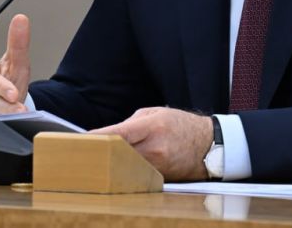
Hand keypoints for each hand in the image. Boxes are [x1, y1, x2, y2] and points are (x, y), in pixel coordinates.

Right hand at [0, 14, 31, 114]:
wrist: (7, 98)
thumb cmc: (9, 77)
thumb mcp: (16, 62)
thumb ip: (18, 42)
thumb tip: (21, 18)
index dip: (2, 87)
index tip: (14, 94)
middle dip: (6, 107)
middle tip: (20, 111)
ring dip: (4, 117)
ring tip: (17, 115)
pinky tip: (7, 122)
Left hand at [92, 107, 213, 181]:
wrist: (209, 145)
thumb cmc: (181, 125)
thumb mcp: (157, 113)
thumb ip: (131, 123)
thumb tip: (109, 136)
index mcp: (153, 126)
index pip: (119, 133)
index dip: (98, 137)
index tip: (82, 140)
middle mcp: (155, 148)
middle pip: (118, 154)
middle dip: (102, 152)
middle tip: (85, 151)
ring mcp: (158, 166)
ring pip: (124, 167)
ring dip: (112, 162)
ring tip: (100, 158)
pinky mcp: (160, 178)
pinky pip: (136, 174)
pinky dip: (125, 170)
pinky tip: (118, 167)